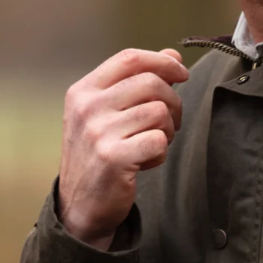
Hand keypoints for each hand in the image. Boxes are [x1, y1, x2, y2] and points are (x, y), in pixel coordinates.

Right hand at [58, 48, 188, 249]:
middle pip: (151, 83)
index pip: (129, 59)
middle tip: (172, 122)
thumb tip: (172, 56)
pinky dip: (161, 152)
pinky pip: (159, 141)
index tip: (181, 74)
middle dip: (173, 101)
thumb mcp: (106, 114)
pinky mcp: (114, 158)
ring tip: (154, 144)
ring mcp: (98, 132)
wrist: (80, 206)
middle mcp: (87, 108)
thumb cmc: (99, 155)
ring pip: (159, 112)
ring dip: (167, 130)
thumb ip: (135, 83)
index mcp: (83, 91)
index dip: (162, 61)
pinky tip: (146, 162)